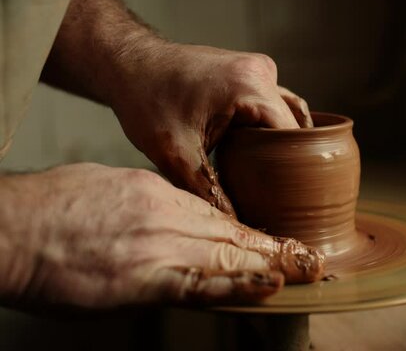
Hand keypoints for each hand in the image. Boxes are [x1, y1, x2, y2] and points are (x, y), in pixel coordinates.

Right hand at [0, 163, 323, 309]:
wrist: (12, 227)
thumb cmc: (52, 207)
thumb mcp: (109, 186)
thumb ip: (146, 202)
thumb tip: (171, 215)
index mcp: (156, 193)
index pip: (217, 214)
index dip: (252, 230)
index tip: (277, 240)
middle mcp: (165, 216)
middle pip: (232, 233)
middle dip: (275, 247)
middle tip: (310, 256)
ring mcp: (157, 247)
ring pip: (226, 255)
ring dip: (270, 264)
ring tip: (305, 270)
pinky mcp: (142, 280)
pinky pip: (199, 284)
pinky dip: (236, 284)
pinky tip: (265, 285)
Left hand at [108, 45, 311, 215]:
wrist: (129, 65)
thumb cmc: (147, 101)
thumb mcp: (175, 154)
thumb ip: (206, 192)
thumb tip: (235, 225)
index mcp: (251, 87)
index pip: (293, 135)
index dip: (296, 169)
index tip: (291, 198)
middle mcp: (262, 72)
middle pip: (294, 125)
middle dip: (290, 159)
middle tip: (283, 194)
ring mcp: (257, 69)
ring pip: (286, 114)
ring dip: (281, 143)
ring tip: (273, 176)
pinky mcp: (249, 72)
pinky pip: (273, 104)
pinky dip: (270, 128)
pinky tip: (260, 153)